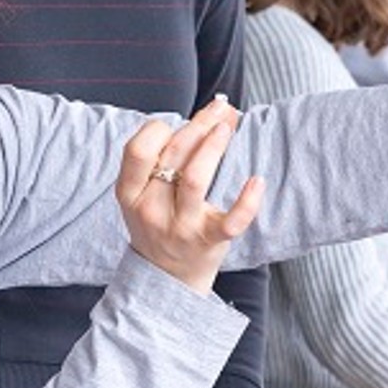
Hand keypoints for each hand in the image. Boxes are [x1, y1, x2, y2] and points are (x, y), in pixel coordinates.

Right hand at [119, 98, 265, 292]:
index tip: (179, 124)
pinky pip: (231, 221)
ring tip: (228, 126)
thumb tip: (210, 112)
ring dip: (213, 147)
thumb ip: (163, 158)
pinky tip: (257, 181)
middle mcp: (151, 210)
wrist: (166, 279)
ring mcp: (180, 228)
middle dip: (199, 125)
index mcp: (130, 194)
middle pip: (173, 156)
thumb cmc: (159, 223)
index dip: (159, 129)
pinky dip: (247, 201)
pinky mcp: (208, 242)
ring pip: (195, 179)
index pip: (137, 150)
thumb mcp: (143, 195)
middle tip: (221, 109)